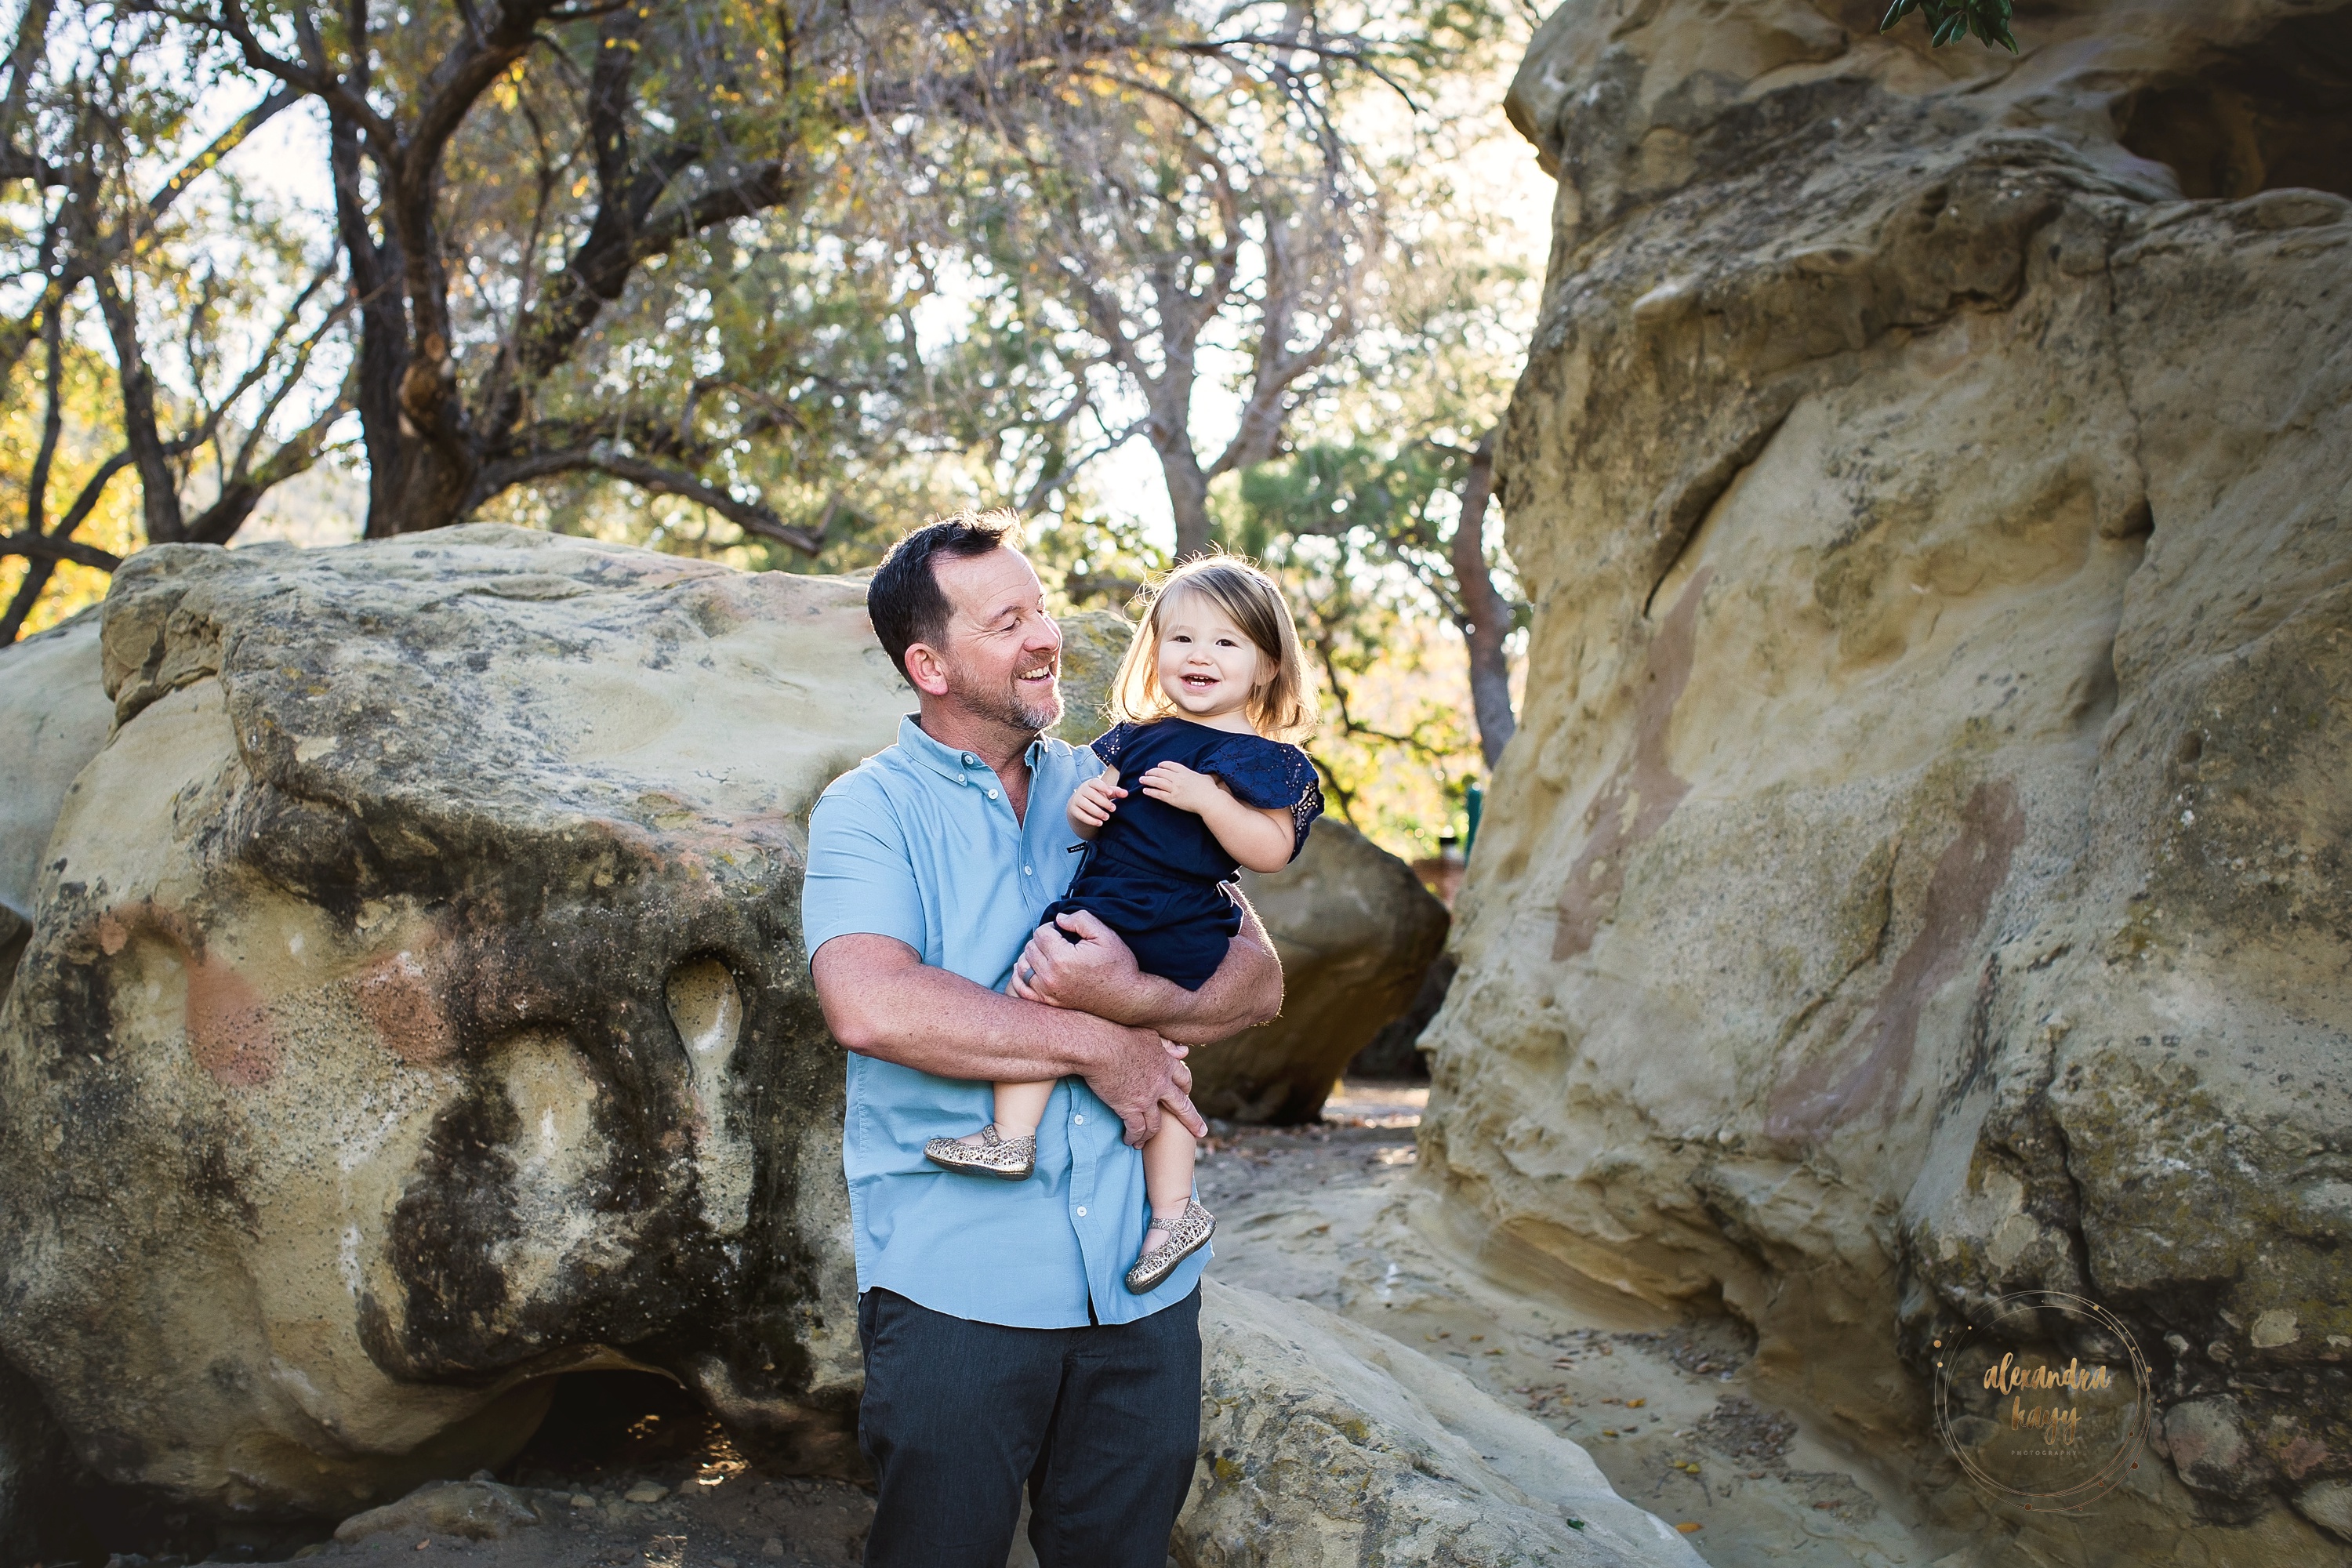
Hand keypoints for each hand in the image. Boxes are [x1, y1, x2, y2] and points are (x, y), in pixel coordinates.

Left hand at [1008, 909, 1142, 1015]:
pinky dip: (1022, 977)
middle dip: (1041, 941)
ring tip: (1048, 954)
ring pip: (1022, 967)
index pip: (1040, 933)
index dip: (1052, 927)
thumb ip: (1080, 919)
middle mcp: (1051, 977)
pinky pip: (1022, 989)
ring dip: (1031, 957)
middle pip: (1029, 948)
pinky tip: (1033, 970)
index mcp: (1062, 958)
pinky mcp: (1049, 1003)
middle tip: (1058, 942)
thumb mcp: (1105, 935)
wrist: (1126, 998)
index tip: (1064, 931)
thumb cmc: (1118, 966)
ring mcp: (1048, 993)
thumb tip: (1058, 919)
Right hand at [1067, 768, 1125, 829]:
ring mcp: (1076, 799)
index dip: (1102, 787)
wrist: (1080, 805)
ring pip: (1085, 805)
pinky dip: (1090, 820)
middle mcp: (1082, 790)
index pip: (1095, 782)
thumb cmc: (1097, 796)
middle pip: (1091, 794)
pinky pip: (1081, 815)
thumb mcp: (1106, 793)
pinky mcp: (1073, 810)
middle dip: (1103, 802)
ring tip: (1107, 817)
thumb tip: (1126, 793)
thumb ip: (1116, 792)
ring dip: (1097, 812)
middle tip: (1113, 809)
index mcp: (1090, 783)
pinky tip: (1099, 823)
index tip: (1111, 793)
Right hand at [1082, 1020, 1205, 1146]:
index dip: (1185, 1088)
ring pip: (1156, 1124)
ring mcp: (1146, 1098)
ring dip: (1151, 1135)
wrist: (1097, 1046)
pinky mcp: (1129, 1108)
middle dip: (1192, 1121)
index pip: (1183, 1079)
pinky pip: (1136, 1129)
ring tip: (1145, 1141)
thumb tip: (1185, 1051)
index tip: (1186, 1095)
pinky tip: (1130, 1141)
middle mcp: (1161, 1083)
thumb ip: (1167, 1044)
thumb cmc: (1118, 1034)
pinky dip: (1134, 1137)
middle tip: (1200, 1132)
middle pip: (1182, 1106)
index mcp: (1165, 1063)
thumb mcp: (1148, 1034)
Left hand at [1138, 760, 1223, 815]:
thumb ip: (1207, 775)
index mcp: (1186, 772)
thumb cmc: (1210, 790)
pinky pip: (1159, 794)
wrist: (1209, 800)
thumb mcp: (1208, 778)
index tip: (1159, 765)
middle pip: (1161, 773)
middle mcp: (1178, 779)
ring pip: (1157, 782)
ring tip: (1141, 780)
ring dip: (1148, 780)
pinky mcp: (1173, 799)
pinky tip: (1145, 791)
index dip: (1164, 765)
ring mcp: (1174, 788)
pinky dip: (1151, 792)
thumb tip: (1214, 774)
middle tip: (1146, 773)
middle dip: (1152, 772)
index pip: (1172, 766)